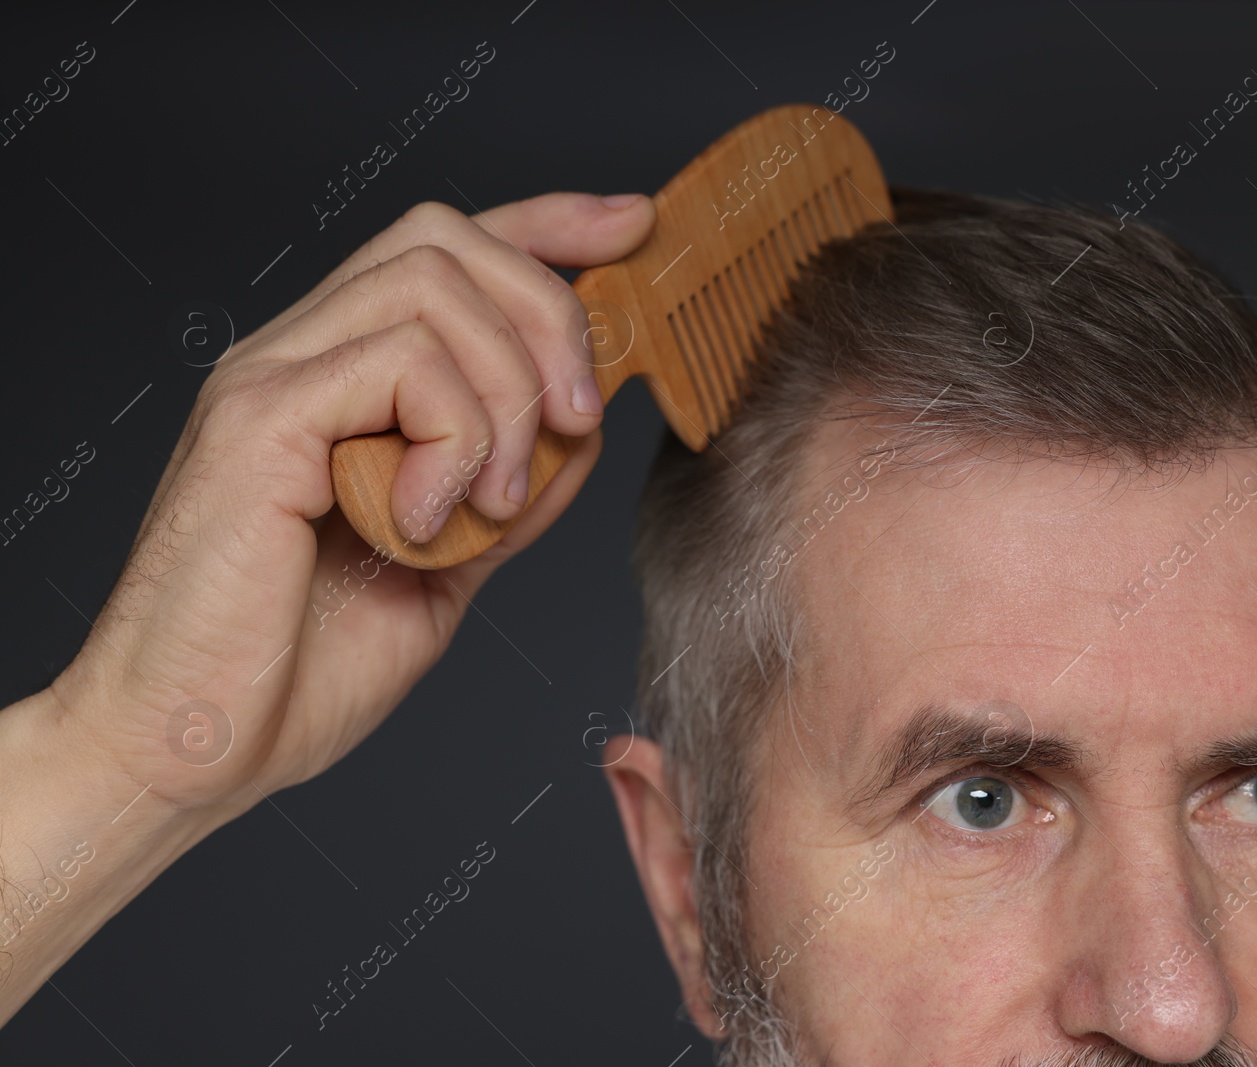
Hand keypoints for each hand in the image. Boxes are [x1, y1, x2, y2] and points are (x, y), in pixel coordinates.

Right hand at [48, 192, 655, 821]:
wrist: (191, 747)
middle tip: (578, 422)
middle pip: (450, 239)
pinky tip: (426, 522)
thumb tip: (585, 428)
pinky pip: (399, 364)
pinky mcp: (258, 419)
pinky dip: (453, 442)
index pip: (448, 248)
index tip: (632, 229)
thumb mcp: (447, 566)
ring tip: (492, 504)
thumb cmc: (300, 668)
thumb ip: (510, 491)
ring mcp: (273, 378)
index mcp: (342, 378)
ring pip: (433, 286)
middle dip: (551, 315)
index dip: (549, 223)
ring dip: (507, 396)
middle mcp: (301, 355)